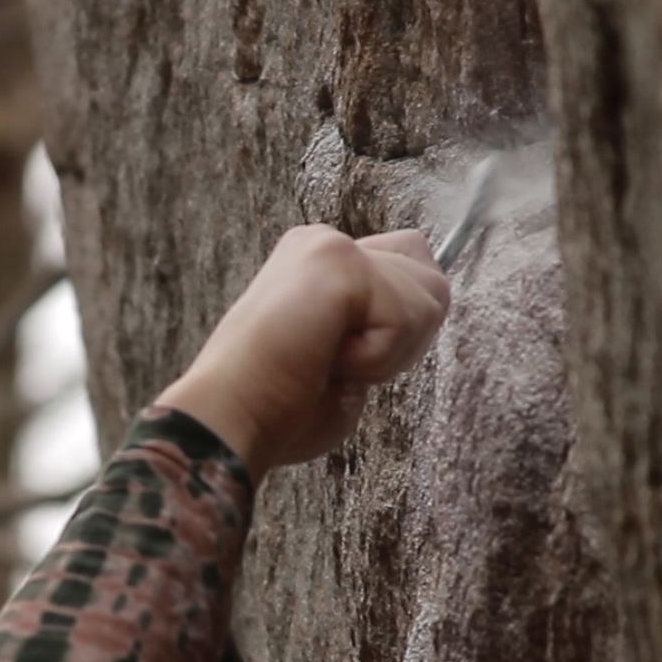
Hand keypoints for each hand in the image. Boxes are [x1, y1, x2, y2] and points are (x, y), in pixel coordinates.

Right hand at [154, 225, 448, 476]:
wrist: (229, 418)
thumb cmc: (277, 408)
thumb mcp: (345, 363)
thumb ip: (380, 330)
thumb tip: (423, 316)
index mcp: (319, 264)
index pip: (410, 270)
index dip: (397, 332)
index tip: (338, 362)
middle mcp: (324, 243)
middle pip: (432, 277)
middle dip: (407, 339)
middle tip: (339, 363)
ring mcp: (331, 247)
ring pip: (430, 299)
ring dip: (391, 352)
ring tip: (328, 361)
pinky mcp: (339, 262)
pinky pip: (405, 320)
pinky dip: (376, 360)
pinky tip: (325, 360)